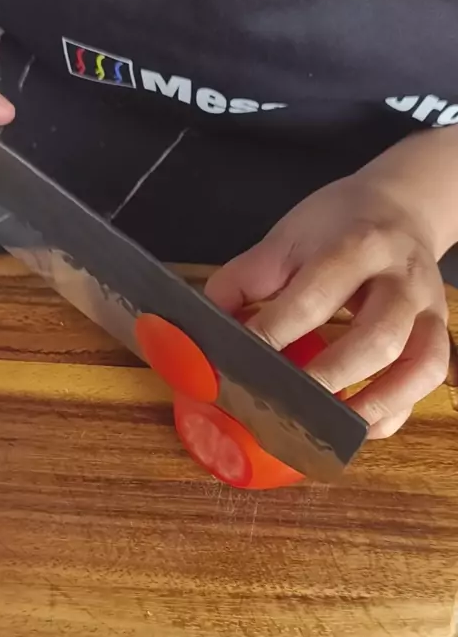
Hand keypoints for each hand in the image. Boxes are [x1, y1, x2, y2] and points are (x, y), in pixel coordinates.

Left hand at [206, 161, 450, 439]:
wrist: (400, 208)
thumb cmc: (336, 227)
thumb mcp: (287, 237)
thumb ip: (245, 280)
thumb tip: (203, 329)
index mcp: (359, 246)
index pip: (317, 295)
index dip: (275, 332)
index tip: (238, 361)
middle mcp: (402, 281)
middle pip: (378, 338)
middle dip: (328, 378)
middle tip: (283, 403)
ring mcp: (428, 312)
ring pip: (418, 366)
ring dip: (373, 405)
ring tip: (326, 428)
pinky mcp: (438, 335)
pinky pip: (426, 383)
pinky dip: (394, 411)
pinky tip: (356, 426)